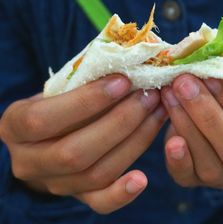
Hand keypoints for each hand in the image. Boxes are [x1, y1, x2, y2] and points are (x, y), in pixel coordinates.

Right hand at [0, 74, 166, 213]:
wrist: (48, 137)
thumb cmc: (58, 104)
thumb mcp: (59, 89)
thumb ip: (83, 82)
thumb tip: (128, 67)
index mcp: (15, 127)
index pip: (44, 119)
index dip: (87, 101)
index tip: (123, 81)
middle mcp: (28, 162)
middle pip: (75, 152)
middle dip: (120, 121)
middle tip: (148, 96)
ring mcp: (54, 184)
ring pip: (95, 174)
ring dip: (135, 142)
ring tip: (158, 113)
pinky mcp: (78, 196)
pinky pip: (100, 203)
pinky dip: (122, 193)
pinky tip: (143, 178)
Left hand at [161, 74, 222, 188]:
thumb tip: (203, 63)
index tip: (213, 77)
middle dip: (208, 115)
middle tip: (184, 84)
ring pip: (211, 166)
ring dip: (187, 127)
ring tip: (169, 95)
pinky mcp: (197, 182)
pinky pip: (187, 179)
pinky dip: (177, 160)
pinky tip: (169, 139)